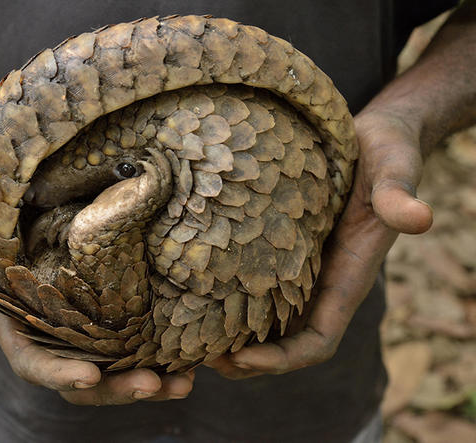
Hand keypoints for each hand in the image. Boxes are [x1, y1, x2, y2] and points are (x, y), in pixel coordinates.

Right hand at [0, 212, 193, 404]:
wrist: (13, 194)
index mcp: (16, 325)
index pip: (34, 363)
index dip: (60, 374)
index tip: (91, 375)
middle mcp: (52, 333)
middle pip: (85, 377)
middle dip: (118, 387)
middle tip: (156, 385)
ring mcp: (83, 323)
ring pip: (116, 365)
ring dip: (150, 379)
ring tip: (186, 382)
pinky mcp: (108, 306)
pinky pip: (135, 336)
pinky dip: (160, 348)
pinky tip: (193, 353)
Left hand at [206, 107, 433, 378]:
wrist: (373, 137)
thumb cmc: (385, 153)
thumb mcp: (393, 169)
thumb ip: (399, 195)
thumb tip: (421, 218)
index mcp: (348, 277)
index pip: (318, 339)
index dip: (284, 358)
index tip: (242, 359)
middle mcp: (322, 281)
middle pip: (285, 341)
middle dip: (248, 359)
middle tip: (201, 360)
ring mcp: (301, 267)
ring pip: (267, 319)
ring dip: (232, 336)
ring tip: (190, 338)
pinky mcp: (282, 247)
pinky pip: (255, 285)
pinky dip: (229, 300)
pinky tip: (194, 293)